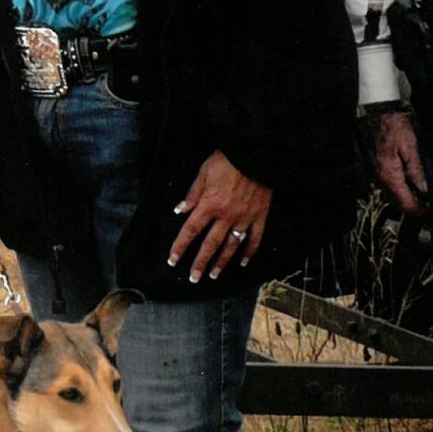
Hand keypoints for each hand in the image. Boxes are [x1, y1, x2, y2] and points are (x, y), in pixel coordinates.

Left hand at [166, 152, 271, 282]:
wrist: (255, 154)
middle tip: (193, 277)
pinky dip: (250, 251)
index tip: (173, 260)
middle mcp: (225, 216)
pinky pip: (255, 238)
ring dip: (222, 262)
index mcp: (209, 205)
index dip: (180, 246)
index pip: (190, 230)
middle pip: (210, 244)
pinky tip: (244, 262)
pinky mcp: (259, 215)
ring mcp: (244, 218)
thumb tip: (180, 210)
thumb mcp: (204, 172)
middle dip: (200, 263)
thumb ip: (192, 193)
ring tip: (214, 275)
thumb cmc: (228, 160)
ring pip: (231, 245)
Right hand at [362, 110, 428, 214]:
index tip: (431, 214)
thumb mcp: (411, 147)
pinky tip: (411, 181)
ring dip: (407, 196)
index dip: (419, 211)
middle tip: (430, 205)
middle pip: (398, 201)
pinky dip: (401, 186)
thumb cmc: (394, 125)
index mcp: (389, 175)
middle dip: (413, 205)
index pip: (405, 203)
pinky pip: (390, 183)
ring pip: (393, 193)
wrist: (378, 111)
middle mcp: (380, 177)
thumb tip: (424, 190)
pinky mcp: (377, 165)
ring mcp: (377, 172)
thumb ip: (417, 170)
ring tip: (423, 194)